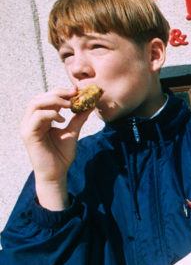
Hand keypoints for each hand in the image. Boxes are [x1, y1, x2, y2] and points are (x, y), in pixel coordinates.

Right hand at [20, 87, 92, 209]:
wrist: (56, 173)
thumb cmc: (62, 155)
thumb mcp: (72, 132)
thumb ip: (78, 118)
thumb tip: (89, 105)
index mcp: (40, 119)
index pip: (46, 99)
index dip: (61, 93)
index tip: (77, 91)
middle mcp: (31, 121)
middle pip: (39, 98)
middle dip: (58, 93)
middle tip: (74, 94)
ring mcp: (27, 127)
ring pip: (35, 103)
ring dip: (54, 100)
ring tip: (70, 105)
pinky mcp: (28, 134)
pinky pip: (37, 116)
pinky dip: (51, 113)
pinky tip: (63, 119)